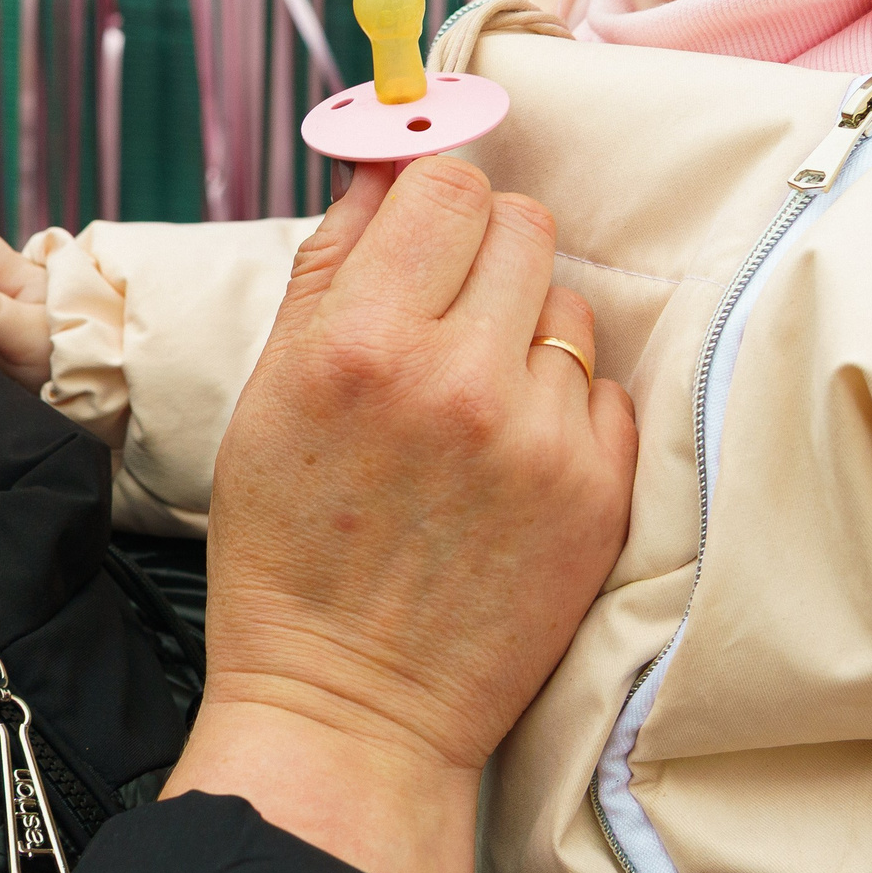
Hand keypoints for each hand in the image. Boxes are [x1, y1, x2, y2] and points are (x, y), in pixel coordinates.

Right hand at [165, 158, 637, 872]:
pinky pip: (603, 384)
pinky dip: (560, 404)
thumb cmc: (292, 551)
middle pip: (520, 223)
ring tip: (469, 401)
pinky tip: (506, 456)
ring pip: (567, 301)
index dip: (431, 196)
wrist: (352, 707)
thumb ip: (331, 264)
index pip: (445, 184)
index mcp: (362, 343)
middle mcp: (460, 378)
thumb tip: (385, 165)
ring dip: (523, 328)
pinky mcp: (600, 490)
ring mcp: (541, 436)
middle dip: (479, 253)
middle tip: (441, 313)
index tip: (422, 224)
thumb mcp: (268, 391)